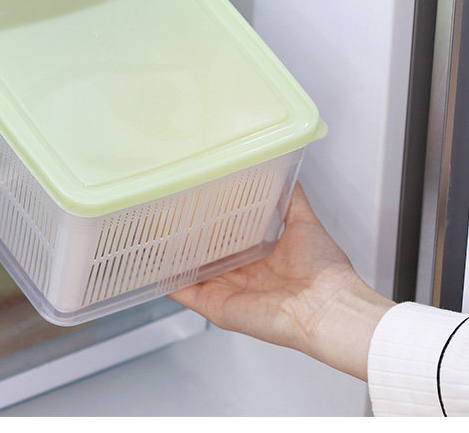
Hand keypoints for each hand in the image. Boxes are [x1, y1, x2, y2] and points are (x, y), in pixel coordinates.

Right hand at [168, 182, 394, 380]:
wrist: (328, 308)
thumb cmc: (325, 271)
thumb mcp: (305, 222)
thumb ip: (290, 198)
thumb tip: (284, 169)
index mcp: (259, 257)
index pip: (226, 236)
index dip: (210, 220)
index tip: (193, 200)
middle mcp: (241, 274)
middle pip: (204, 254)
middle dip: (185, 237)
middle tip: (164, 213)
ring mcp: (226, 290)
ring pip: (189, 271)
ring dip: (170, 256)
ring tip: (148, 234)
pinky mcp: (216, 306)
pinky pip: (184, 294)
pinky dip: (165, 281)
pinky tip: (150, 266)